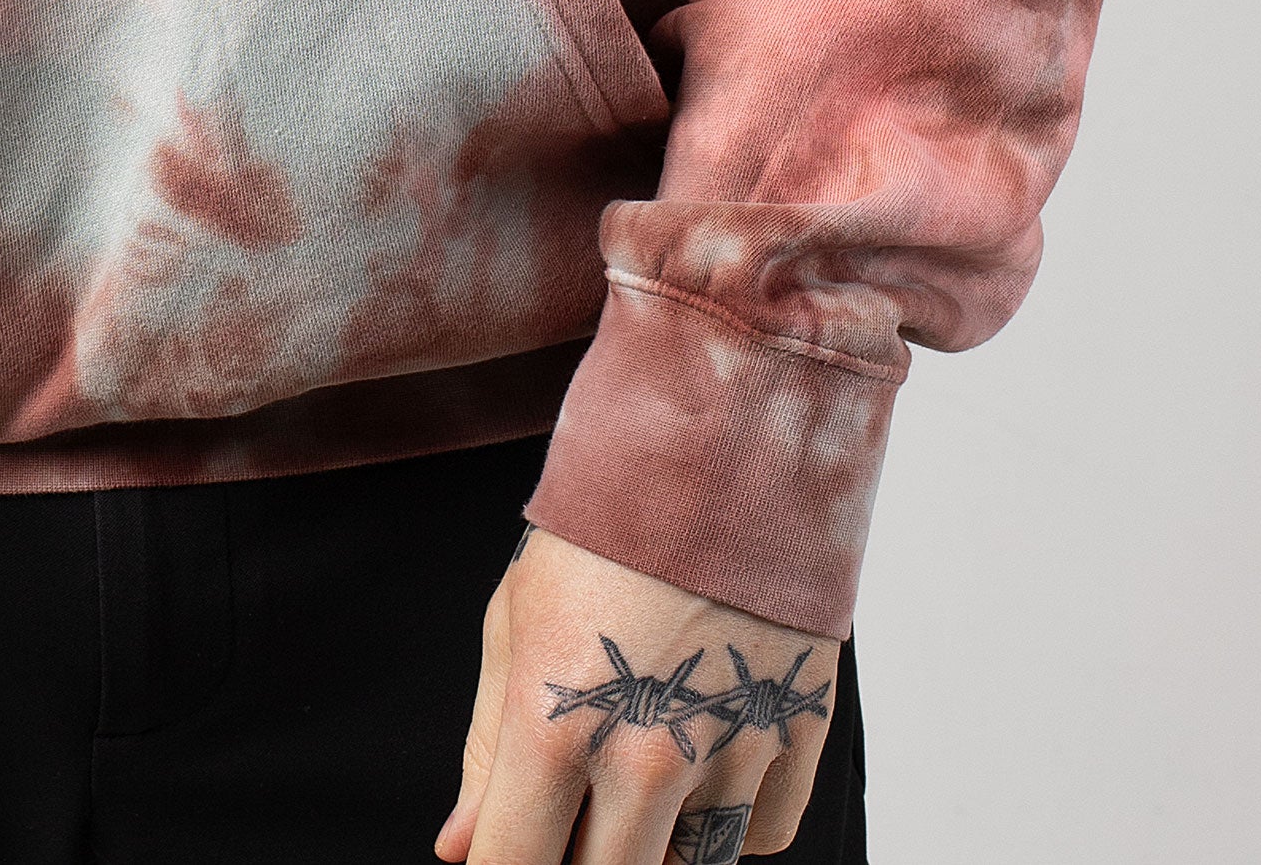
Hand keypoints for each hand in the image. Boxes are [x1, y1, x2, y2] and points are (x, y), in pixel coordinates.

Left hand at [437, 529, 839, 864]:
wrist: (725, 437)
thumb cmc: (608, 521)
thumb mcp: (517, 617)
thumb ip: (489, 748)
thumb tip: (463, 847)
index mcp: (555, 724)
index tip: (502, 846)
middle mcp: (645, 757)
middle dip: (578, 852)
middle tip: (575, 797)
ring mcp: (729, 754)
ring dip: (658, 838)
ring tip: (642, 755)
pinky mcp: (797, 739)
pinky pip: (759, 836)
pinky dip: (730, 812)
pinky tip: (709, 741)